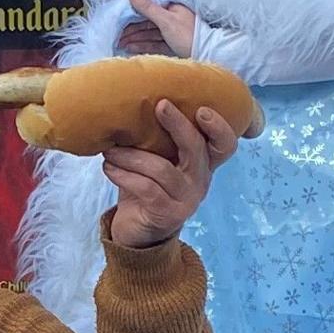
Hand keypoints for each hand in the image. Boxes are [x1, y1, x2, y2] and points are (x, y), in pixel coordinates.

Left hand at [104, 93, 235, 249]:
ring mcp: (186, 199)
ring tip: (109, 150)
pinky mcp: (168, 214)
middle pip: (196, 148)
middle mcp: (200, 180)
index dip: (219, 126)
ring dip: (131, 155)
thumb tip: (133, 99)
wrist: (139, 232)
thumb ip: (156, 138)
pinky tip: (108, 168)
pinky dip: (124, 175)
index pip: (224, 145)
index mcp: (201, 164)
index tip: (201, 109)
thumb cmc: (146, 187)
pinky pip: (146, 188)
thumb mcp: (157, 160)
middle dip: (178, 124)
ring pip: (161, 169)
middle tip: (159, 106)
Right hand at [115, 0, 197, 58]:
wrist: (208, 56)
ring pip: (149, 33)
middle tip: (116, 35)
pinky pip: (155, 43)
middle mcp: (172, 16)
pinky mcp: (173, 44)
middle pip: (146, 21)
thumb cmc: (191, 36)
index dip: (131, 13)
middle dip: (130, 28)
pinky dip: (143, 45)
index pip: (146, 6)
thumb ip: (146, 5)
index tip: (118, 19)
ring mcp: (173, 31)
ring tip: (120, 43)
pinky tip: (131, 47)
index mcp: (172, 5)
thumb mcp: (165, 19)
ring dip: (134, 38)